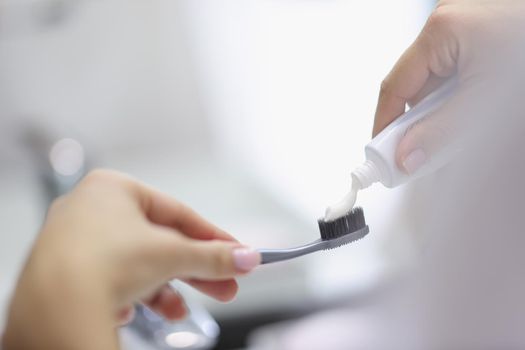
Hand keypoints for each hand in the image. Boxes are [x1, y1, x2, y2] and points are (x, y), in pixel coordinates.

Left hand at [2, 170, 260, 349]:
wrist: (54, 306)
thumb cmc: (102, 262)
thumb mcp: (172, 255)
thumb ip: (213, 256)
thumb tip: (245, 258)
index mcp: (114, 188)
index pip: (178, 212)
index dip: (213, 236)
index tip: (236, 253)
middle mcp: (90, 209)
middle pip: (159, 242)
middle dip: (194, 269)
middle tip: (224, 286)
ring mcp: (74, 241)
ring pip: (135, 264)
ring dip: (163, 289)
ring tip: (178, 311)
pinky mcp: (65, 272)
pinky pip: (109, 281)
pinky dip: (128, 295)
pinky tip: (129, 309)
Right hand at [373, 0, 524, 173]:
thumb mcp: (485, 102)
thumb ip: (442, 133)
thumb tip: (408, 156)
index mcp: (442, 31)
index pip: (394, 87)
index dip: (385, 125)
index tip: (383, 156)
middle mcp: (450, 28)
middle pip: (416, 89)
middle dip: (420, 126)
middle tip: (424, 157)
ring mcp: (467, 35)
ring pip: (438, 88)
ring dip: (445, 117)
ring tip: (463, 135)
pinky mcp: (483, 44)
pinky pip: (458, 81)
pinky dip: (462, 105)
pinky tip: (475, 119)